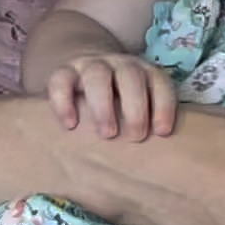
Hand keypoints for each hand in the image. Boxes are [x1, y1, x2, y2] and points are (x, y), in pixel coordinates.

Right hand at [45, 52, 177, 143]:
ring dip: (103, 106)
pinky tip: (70, 125)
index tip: (162, 132)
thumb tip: (158, 159)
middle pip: (130, 77)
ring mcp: (89, 65)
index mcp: (143, 72)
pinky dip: (65, 102)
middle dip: (135, 108)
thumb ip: (148, 121)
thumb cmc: (118, 103)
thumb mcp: (137, 107)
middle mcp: (118, 65)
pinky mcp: (62, 71)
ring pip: (96, 76)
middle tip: (135, 137)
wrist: (84, 72)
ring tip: (107, 134)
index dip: (163, 105)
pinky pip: (60, 81)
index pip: (158, 81)